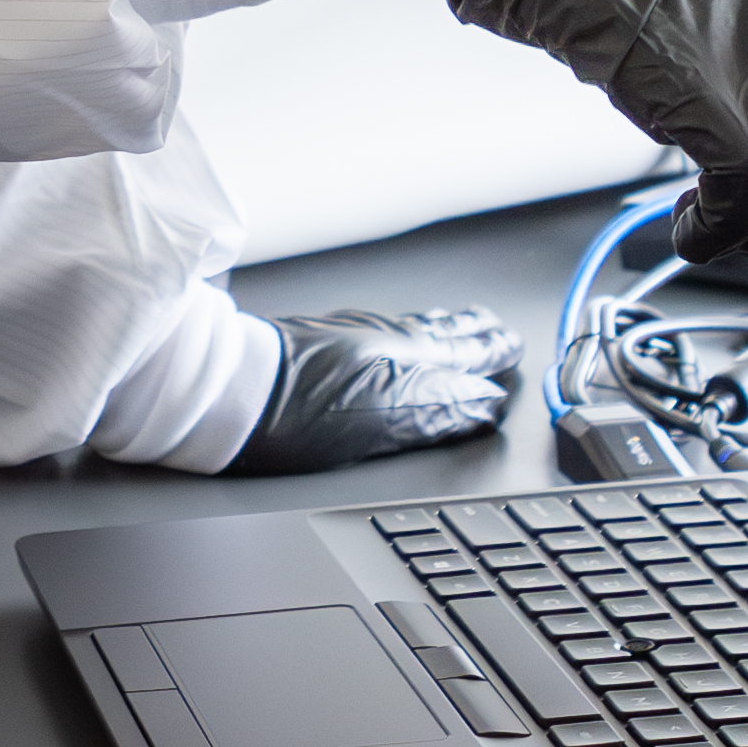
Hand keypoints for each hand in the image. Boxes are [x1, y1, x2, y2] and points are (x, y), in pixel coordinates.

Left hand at [223, 305, 520, 475]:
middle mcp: (387, 340)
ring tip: (461, 325)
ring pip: (416, 326)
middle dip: (476, 334)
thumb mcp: (385, 422)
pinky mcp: (330, 339)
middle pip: (444, 335)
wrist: (235, 389)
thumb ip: (440, 410)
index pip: (466, 355)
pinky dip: (411, 327)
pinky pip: (389, 326)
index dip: (493, 354)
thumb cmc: (299, 412)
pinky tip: (400, 334)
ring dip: (446, 327)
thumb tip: (485, 404)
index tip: (512, 349)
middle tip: (498, 330)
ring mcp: (358, 336)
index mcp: (407, 359)